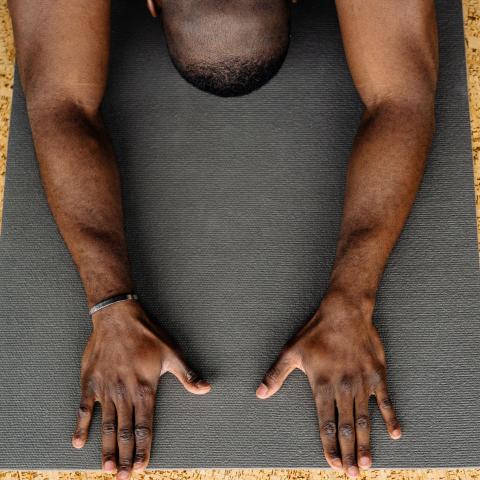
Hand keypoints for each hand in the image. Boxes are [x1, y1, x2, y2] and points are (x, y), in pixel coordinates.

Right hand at [72, 300, 210, 478]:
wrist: (118, 316)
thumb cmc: (147, 334)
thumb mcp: (172, 352)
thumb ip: (187, 374)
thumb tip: (206, 389)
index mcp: (145, 389)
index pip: (144, 426)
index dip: (143, 449)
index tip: (141, 467)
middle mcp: (124, 393)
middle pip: (124, 432)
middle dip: (125, 457)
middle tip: (123, 479)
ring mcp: (105, 389)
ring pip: (105, 425)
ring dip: (106, 449)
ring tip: (107, 469)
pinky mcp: (89, 382)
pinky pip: (83, 408)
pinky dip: (81, 426)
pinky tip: (78, 443)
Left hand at [256, 292, 400, 476]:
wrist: (344, 312)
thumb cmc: (316, 331)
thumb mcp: (291, 351)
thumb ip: (276, 375)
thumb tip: (260, 393)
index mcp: (322, 386)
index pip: (326, 424)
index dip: (329, 446)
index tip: (332, 464)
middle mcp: (343, 389)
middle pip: (347, 428)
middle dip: (349, 453)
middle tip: (353, 475)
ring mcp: (363, 383)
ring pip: (365, 419)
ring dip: (367, 443)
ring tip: (368, 464)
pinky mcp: (377, 375)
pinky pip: (386, 401)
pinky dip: (390, 417)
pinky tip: (394, 434)